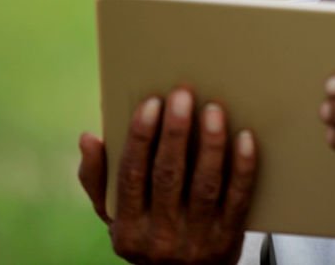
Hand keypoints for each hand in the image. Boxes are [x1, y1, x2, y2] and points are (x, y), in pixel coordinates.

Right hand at [78, 88, 256, 263]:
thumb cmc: (147, 233)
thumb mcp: (115, 216)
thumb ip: (98, 178)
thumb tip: (88, 137)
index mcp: (127, 226)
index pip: (131, 175)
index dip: (140, 137)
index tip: (151, 102)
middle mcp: (159, 235)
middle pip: (168, 176)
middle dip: (175, 132)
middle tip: (183, 94)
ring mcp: (195, 238)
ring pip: (204, 185)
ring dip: (210, 144)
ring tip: (213, 110)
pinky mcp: (227, 239)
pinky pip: (237, 199)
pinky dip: (242, 167)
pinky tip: (246, 138)